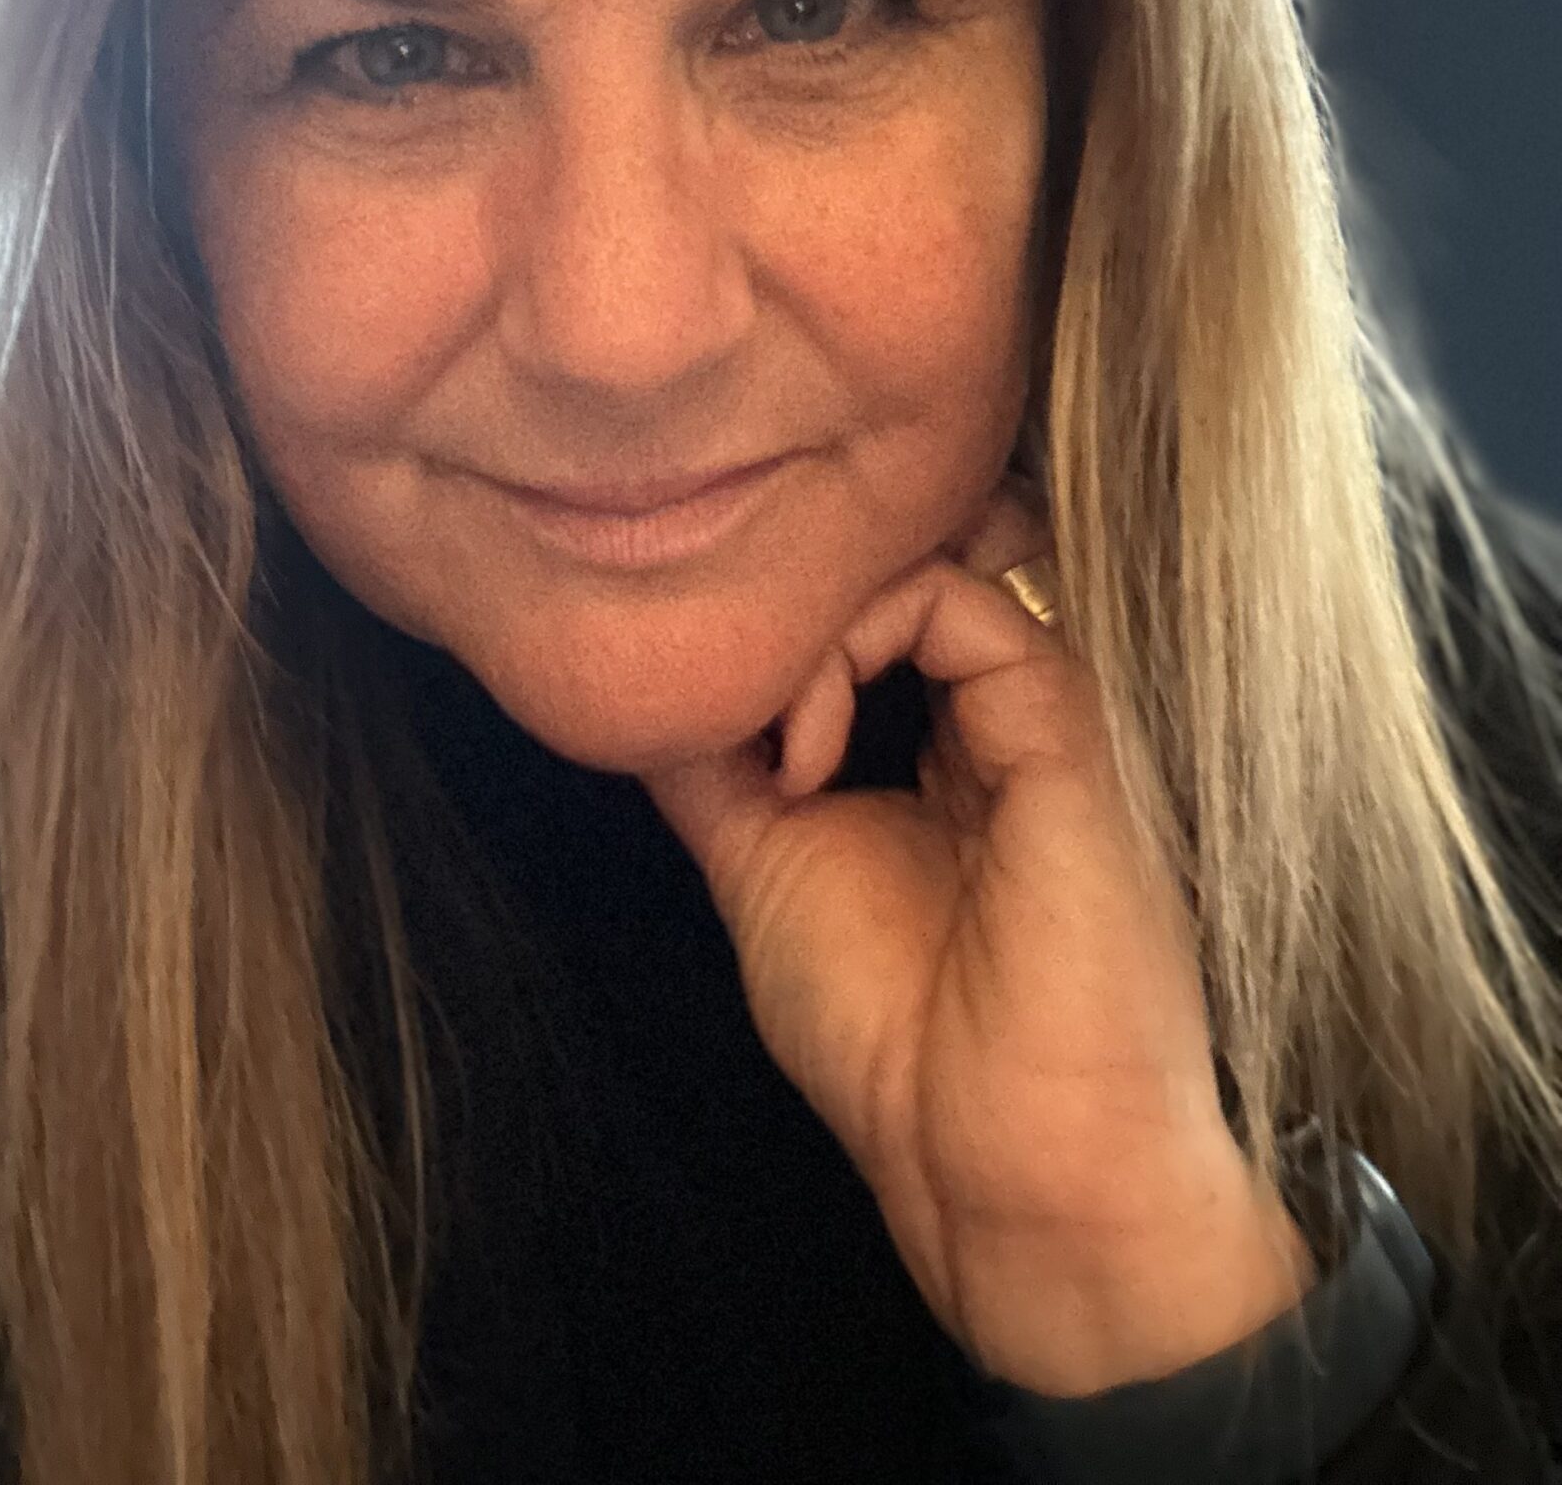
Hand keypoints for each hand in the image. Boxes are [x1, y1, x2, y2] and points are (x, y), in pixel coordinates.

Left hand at [640, 470, 1317, 1395]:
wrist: (1003, 1165)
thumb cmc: (895, 1042)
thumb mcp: (767, 865)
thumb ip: (720, 765)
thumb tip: (651, 684)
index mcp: (955, 738)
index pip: (877, 595)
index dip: (783, 610)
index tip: (706, 696)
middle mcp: (1003, 707)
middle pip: (902, 554)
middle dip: (798, 587)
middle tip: (732, 674)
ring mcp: (1039, 707)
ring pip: (923, 557)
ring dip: (810, 624)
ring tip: (778, 745)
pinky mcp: (1069, 722)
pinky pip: (961, 601)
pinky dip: (856, 646)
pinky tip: (812, 760)